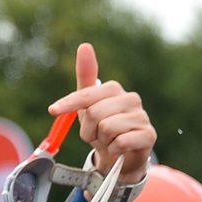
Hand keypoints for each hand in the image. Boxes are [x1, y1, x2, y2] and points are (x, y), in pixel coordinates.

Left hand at [47, 42, 154, 201]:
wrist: (120, 156)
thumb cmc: (102, 128)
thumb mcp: (88, 104)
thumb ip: (85, 77)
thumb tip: (85, 45)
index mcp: (114, 89)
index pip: (87, 94)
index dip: (69, 103)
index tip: (53, 110)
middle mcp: (131, 98)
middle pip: (95, 114)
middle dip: (89, 130)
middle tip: (96, 135)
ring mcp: (142, 116)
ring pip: (107, 129)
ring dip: (102, 141)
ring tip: (108, 141)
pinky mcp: (149, 135)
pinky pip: (120, 142)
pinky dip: (113, 150)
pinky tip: (118, 149)